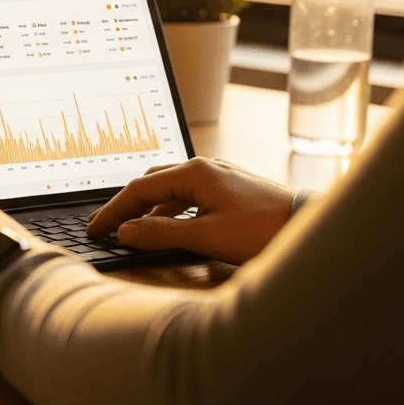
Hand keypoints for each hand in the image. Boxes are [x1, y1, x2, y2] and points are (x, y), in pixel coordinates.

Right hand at [86, 158, 295, 264]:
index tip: (94, 229)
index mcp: (194, 172)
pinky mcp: (230, 190)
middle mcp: (204, 168)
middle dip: (125, 205)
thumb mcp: (206, 236)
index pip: (139, 189)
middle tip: (103, 225)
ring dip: (147, 210)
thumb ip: (160, 234)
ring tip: (129, 229)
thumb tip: (125, 232)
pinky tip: (166, 228)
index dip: (113, 211)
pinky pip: (188, 196)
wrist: (309, 227)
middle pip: (151, 183)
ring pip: (170, 190)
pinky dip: (169, 212)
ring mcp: (218, 177)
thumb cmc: (262, 231)